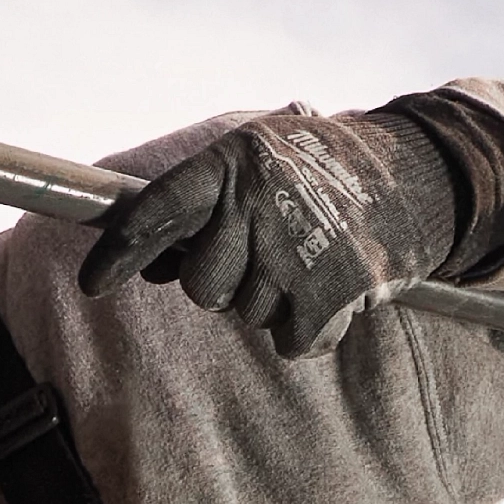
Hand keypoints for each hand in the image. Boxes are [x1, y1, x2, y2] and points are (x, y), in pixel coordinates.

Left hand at [79, 106, 464, 360]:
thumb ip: (201, 207)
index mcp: (233, 161)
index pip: (159, 210)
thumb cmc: (319, 174)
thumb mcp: (258, 164)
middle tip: (265, 256)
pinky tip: (330, 291)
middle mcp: (257, 202)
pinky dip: (309, 330)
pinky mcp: (328, 294)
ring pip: (247, 315)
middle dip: (224, 283)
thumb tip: (143, 263)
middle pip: (200, 287)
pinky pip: (290, 343)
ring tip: (309, 261)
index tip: (91, 283)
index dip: (120, 249)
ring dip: (274, 302)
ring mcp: (293, 250)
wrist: (411, 177)